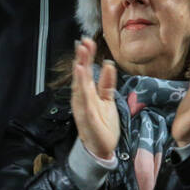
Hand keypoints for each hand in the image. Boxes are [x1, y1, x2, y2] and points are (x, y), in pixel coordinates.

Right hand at [71, 39, 119, 161]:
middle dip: (82, 58)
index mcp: (88, 92)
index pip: (86, 71)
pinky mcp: (87, 115)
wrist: (102, 148)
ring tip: (80, 55)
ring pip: (80, 84)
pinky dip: (82, 86)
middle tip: (83, 42)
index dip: (87, 56)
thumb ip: (107, 83)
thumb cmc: (103, 124)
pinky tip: (81, 74)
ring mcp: (83, 106)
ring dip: (80, 69)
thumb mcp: (108, 100)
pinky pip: (84, 98)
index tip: (88, 41)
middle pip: (81, 74)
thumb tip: (109, 64)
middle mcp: (82, 97)